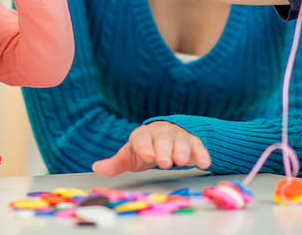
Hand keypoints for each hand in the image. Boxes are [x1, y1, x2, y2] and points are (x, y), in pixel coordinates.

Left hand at [91, 121, 211, 176]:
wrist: (164, 135)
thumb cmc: (144, 149)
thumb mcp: (129, 156)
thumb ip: (115, 164)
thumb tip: (97, 167)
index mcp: (142, 136)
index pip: (142, 138)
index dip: (145, 147)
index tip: (147, 156)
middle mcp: (161, 133)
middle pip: (163, 139)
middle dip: (164, 150)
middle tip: (165, 162)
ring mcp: (178, 136)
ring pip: (181, 141)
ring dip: (182, 150)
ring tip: (181, 161)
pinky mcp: (192, 142)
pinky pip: (198, 146)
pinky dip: (202, 154)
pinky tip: (204, 163)